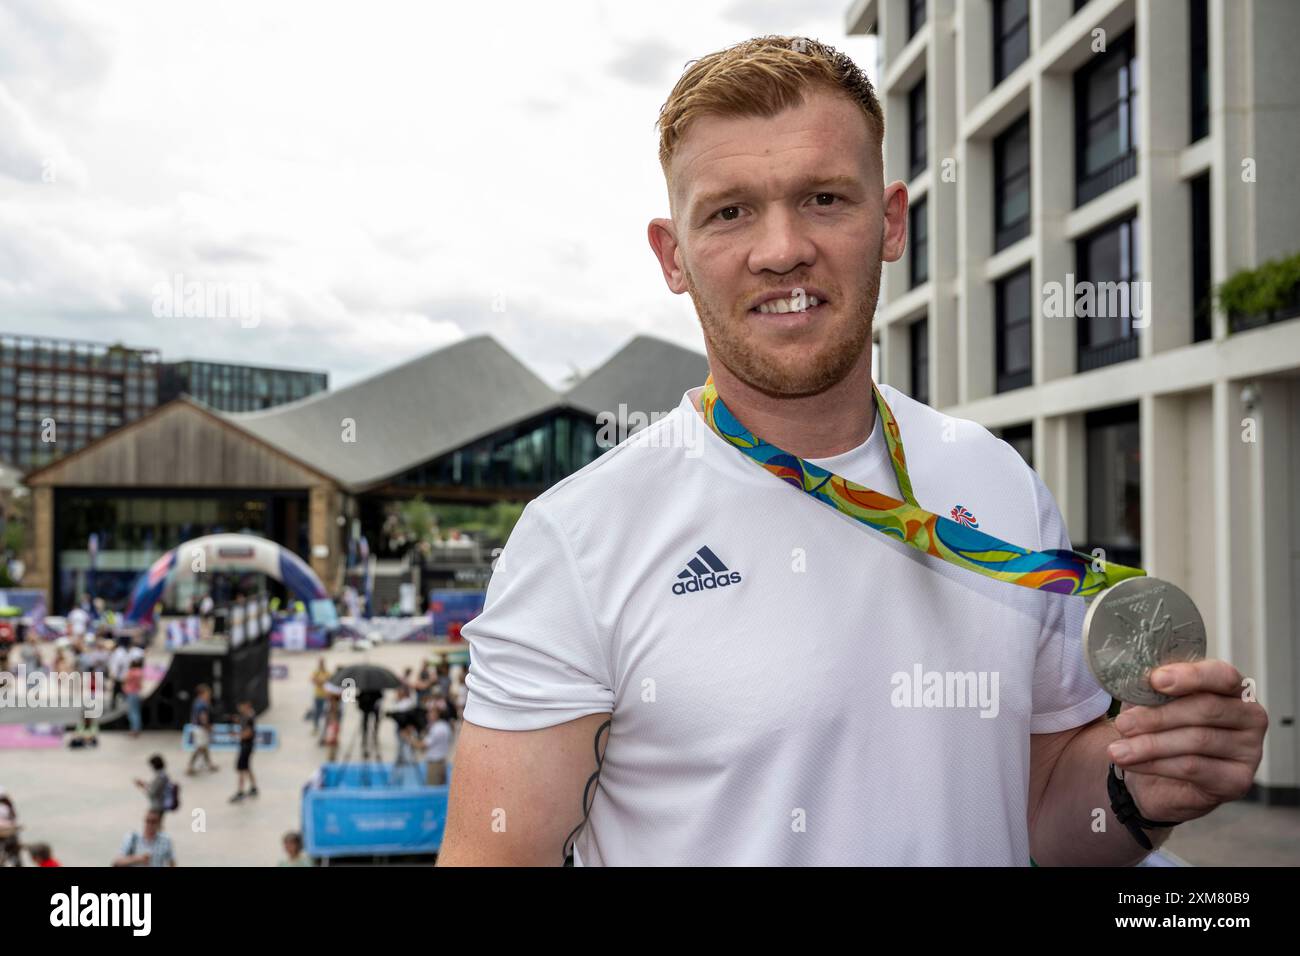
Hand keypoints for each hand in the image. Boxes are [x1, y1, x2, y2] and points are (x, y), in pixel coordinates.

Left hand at [1108, 660, 1267, 823]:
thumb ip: (1150, 690)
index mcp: (1232, 688)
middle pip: (1207, 709)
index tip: (1155, 680)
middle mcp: (1249, 716)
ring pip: (1197, 740)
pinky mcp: (1237, 780)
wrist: (1161, 779)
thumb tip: (1130, 681)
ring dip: (1150, 744)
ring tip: (1117, 750)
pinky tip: (1131, 763)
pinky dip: (1156, 764)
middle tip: (1122, 723)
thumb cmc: (1162, 730)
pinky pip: (1193, 768)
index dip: (1190, 676)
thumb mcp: (1152, 703)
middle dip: (1158, 715)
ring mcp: (1249, 750)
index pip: (1221, 675)